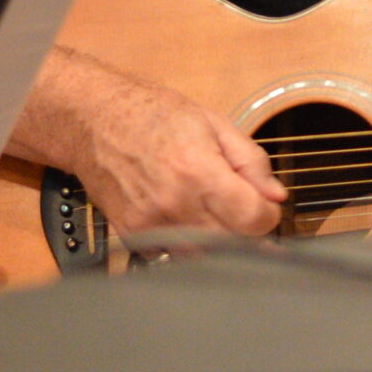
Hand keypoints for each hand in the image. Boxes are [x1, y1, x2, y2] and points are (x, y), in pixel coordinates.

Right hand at [35, 52, 287, 242]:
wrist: (95, 121)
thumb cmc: (155, 115)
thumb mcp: (215, 123)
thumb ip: (251, 162)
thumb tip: (276, 197)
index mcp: (199, 172)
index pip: (252, 220)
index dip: (269, 215)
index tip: (267, 205)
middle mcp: (174, 204)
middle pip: (232, 243)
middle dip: (248, 230)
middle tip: (245, 208)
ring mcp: (150, 224)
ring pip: (204, 256)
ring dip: (221, 242)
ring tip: (217, 213)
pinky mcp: (133, 234)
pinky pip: (174, 255)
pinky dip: (190, 245)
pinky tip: (189, 220)